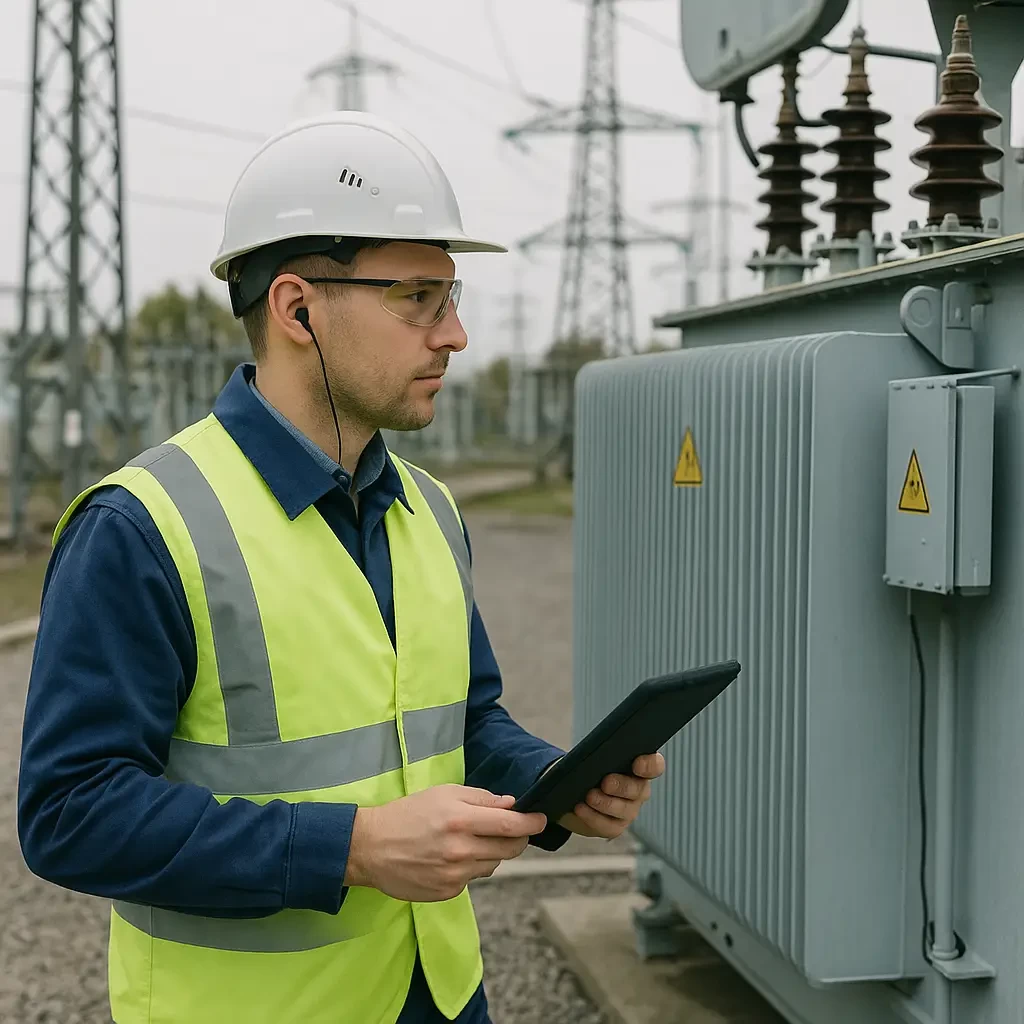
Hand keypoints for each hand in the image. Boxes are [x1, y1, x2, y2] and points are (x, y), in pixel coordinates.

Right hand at [345, 785, 546, 902]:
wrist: (371, 847)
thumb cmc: (407, 814)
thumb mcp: (443, 793)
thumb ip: (480, 798)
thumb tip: (510, 804)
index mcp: (461, 820)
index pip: (511, 825)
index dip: (531, 822)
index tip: (541, 819)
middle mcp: (461, 850)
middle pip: (510, 849)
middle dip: (517, 838)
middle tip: (511, 829)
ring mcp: (455, 875)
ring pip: (493, 864)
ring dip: (492, 852)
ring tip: (470, 840)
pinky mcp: (448, 892)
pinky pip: (474, 878)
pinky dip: (472, 866)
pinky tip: (452, 857)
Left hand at [559, 753, 665, 839]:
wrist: (574, 796)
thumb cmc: (589, 771)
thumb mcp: (594, 759)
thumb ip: (600, 754)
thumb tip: (593, 756)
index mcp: (638, 768)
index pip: (654, 766)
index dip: (650, 765)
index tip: (637, 764)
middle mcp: (638, 790)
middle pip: (639, 789)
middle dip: (622, 786)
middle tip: (605, 782)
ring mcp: (629, 810)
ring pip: (625, 810)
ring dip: (606, 803)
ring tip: (589, 796)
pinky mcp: (615, 826)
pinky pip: (608, 825)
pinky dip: (592, 816)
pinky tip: (580, 808)